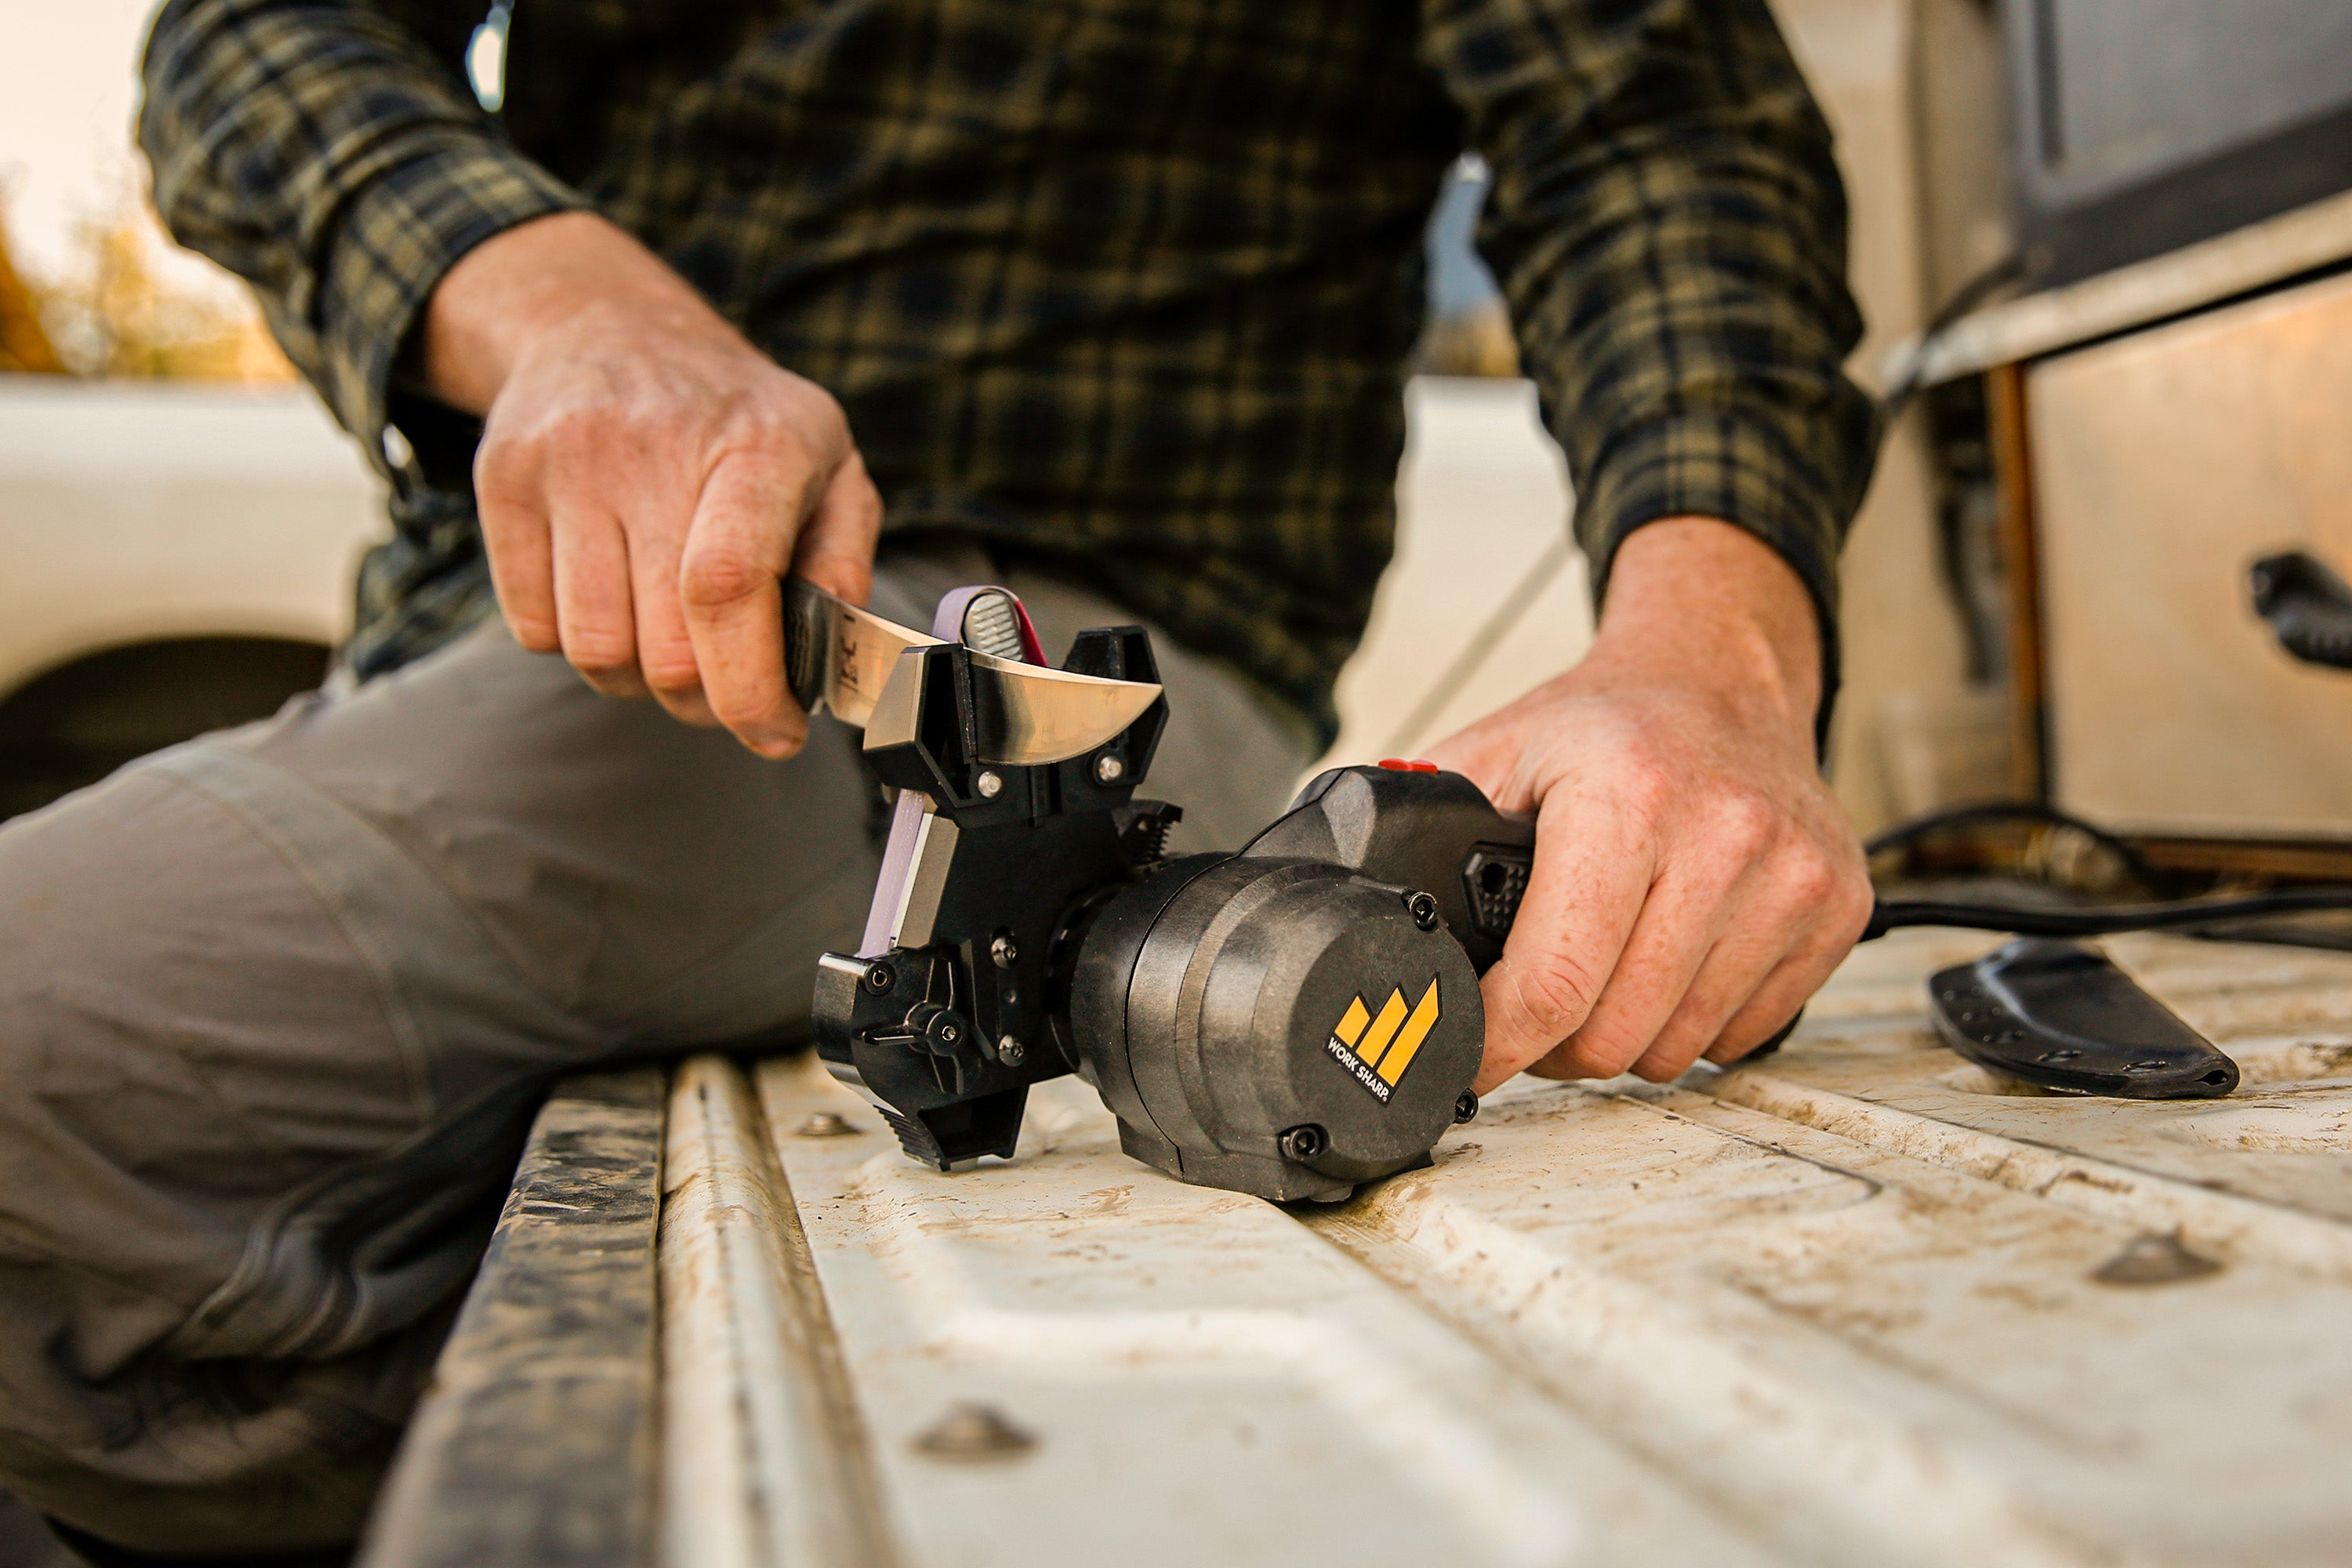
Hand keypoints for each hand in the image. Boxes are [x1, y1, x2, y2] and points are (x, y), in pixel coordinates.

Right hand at [419, 211, 881, 756]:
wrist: (611, 328)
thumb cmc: (738, 418)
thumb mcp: (829, 463)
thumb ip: (844, 560)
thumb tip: (833, 653)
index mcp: (757, 444)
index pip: (727, 586)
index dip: (749, 685)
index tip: (775, 731)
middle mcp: (651, 446)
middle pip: (663, 647)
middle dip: (705, 700)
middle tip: (728, 686)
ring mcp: (566, 461)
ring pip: (594, 653)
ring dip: (638, 680)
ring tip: (668, 640)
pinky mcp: (503, 481)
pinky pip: (533, 631)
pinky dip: (576, 645)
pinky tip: (613, 598)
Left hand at [1425, 517, 1871, 1091]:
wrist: (1720, 676)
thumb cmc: (1604, 724)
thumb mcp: (1494, 752)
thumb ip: (1416, 827)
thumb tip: (1340, 901)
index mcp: (1625, 798)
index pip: (1553, 984)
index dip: (1492, 1046)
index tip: (1463, 1060)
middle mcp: (1724, 836)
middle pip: (1613, 1035)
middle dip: (1554, 1040)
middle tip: (1536, 997)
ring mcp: (1791, 878)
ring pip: (1677, 1047)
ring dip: (1623, 1033)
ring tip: (1603, 967)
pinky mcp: (1835, 910)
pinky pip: (1744, 1034)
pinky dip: (1694, 1021)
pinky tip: (1669, 958)